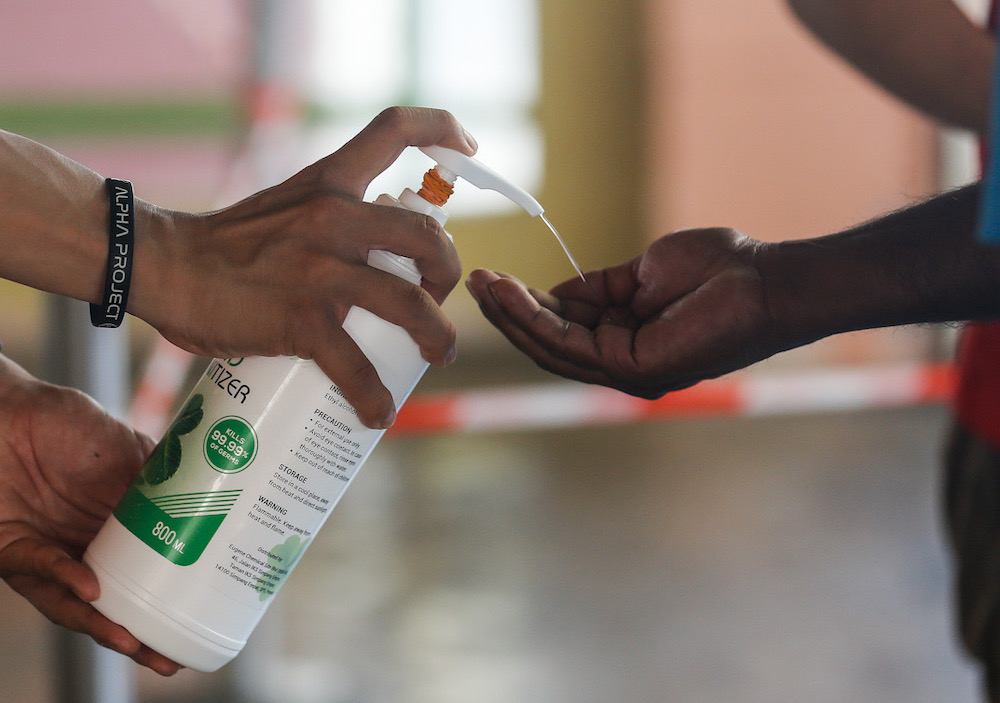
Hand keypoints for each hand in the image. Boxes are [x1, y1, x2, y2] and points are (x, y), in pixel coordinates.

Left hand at [0, 356, 178, 674]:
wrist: (7, 410)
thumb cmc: (64, 423)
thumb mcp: (125, 447)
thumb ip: (159, 473)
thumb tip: (210, 490)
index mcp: (117, 526)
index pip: (149, 573)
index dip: (172, 601)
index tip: (202, 621)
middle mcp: (85, 547)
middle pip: (116, 603)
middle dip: (141, 636)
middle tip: (170, 658)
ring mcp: (50, 553)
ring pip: (76, 605)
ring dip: (104, 627)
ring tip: (133, 642)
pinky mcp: (11, 551)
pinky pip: (40, 572)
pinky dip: (66, 580)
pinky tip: (90, 590)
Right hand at [134, 106, 477, 428]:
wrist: (161, 266)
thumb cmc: (224, 246)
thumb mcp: (286, 207)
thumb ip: (331, 221)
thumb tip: (374, 260)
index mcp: (330, 182)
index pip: (393, 130)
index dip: (443, 130)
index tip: (470, 148)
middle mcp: (334, 218)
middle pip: (429, 237)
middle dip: (449, 273)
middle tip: (438, 298)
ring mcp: (321, 271)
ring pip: (411, 305)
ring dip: (437, 337)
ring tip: (437, 356)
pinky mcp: (302, 321)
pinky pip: (356, 367)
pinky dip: (374, 396)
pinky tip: (377, 413)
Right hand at [467, 228, 776, 397]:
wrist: (763, 279)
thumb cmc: (718, 270)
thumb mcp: (641, 272)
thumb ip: (598, 288)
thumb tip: (556, 291)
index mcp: (626, 339)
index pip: (564, 328)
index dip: (527, 305)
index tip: (495, 278)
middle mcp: (623, 362)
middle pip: (550, 344)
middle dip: (509, 313)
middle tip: (475, 281)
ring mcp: (627, 370)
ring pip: (552, 348)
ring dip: (513, 315)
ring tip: (482, 284)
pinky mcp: (633, 368)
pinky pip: (569, 343)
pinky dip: (535, 318)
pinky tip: (511, 292)